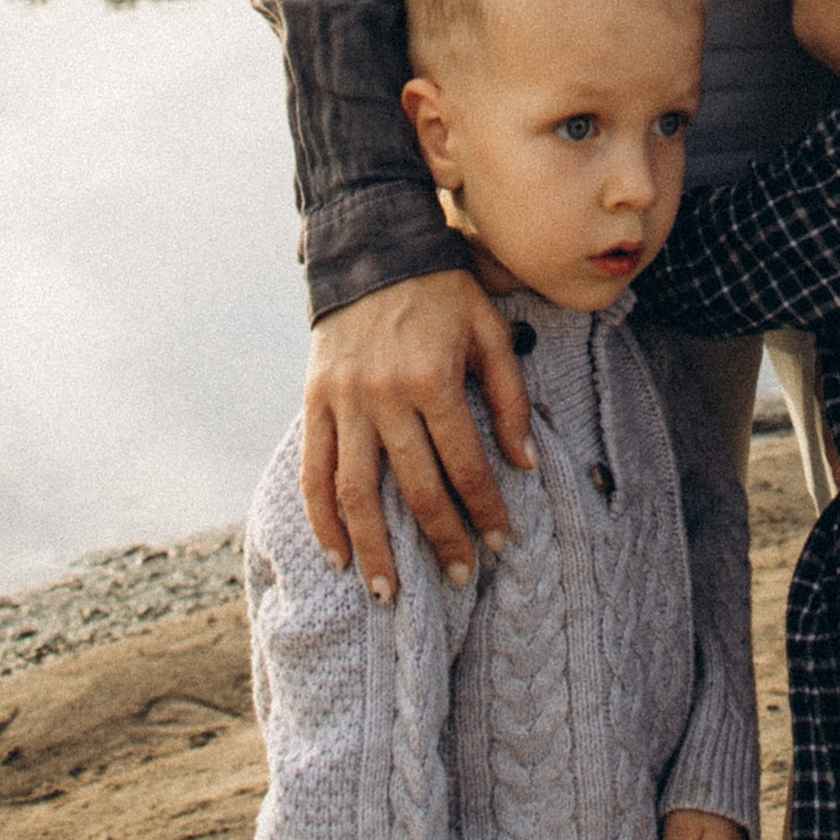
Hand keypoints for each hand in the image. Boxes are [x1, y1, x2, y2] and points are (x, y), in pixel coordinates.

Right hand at [301, 269, 533, 599]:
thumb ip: (509, 396)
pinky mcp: (315, 400)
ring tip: (389, 592)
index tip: (501, 542)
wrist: (373, 247)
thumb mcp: (489, 330)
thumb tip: (524, 462)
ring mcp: (344, 401)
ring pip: (355, 491)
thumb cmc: (443, 291)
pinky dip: (322, 517)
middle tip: (462, 577)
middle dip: (442, 538)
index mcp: (433, 377)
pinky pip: (314, 469)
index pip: (464, 462)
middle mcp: (385, 395)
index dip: (485, 508)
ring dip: (374, 548)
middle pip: (414, 486)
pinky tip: (338, 554)